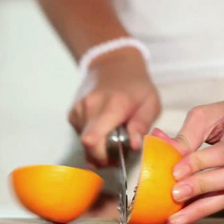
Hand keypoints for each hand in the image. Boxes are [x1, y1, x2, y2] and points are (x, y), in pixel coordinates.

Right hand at [69, 49, 160, 167]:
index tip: (116, 158)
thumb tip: (134, 146)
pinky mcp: (72, 113)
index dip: (102, 156)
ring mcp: (78, 109)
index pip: (93, 139)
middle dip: (101, 156)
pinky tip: (102, 129)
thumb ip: (142, 125)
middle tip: (117, 154)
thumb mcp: (151, 103)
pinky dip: (92, 138)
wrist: (113, 64)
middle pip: (87, 145)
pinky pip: (80, 135)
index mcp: (113, 105)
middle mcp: (90, 106)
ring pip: (84, 143)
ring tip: (112, 137)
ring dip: (97, 147)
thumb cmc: (136, 86)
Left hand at [151, 98, 223, 223]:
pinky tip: (188, 214)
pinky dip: (209, 207)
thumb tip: (161, 148)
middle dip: (204, 186)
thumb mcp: (209, 113)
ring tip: (178, 217)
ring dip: (205, 207)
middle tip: (175, 194)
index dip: (202, 162)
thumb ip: (188, 134)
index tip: (176, 172)